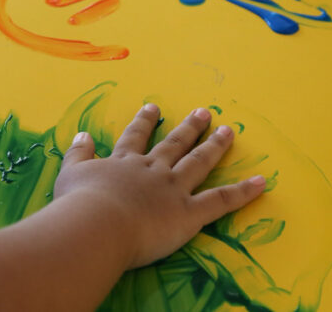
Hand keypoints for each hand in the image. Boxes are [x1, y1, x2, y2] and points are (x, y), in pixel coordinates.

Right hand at [54, 104, 266, 269]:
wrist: (97, 225)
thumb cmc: (79, 204)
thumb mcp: (71, 174)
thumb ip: (78, 154)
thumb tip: (81, 135)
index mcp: (124, 163)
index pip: (136, 137)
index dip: (145, 122)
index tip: (153, 106)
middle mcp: (152, 170)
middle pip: (174, 144)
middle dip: (190, 127)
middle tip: (204, 112)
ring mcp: (173, 189)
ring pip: (199, 163)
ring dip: (215, 146)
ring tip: (229, 130)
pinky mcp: (189, 213)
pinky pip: (221, 201)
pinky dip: (242, 192)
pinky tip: (260, 182)